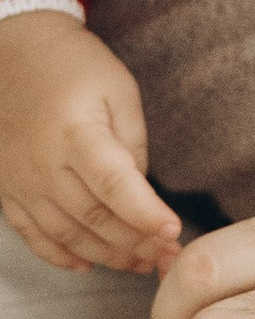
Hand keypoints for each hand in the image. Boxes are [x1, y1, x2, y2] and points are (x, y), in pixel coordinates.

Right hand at [0, 10, 180, 274]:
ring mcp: (21, 183)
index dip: (144, 213)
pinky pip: (34, 236)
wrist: (17, 55)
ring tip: (142, 263)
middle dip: (135, 242)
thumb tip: (141, 194)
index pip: (114, 184)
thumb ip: (133, 144)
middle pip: (92, 217)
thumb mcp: (119, 91)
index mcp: (75, 133)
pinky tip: (90, 263)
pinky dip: (62, 256)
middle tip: (169, 255)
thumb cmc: (75, 68)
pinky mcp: (8, 192)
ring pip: (66, 234)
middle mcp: (43, 164)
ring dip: (107, 256)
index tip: (173, 231)